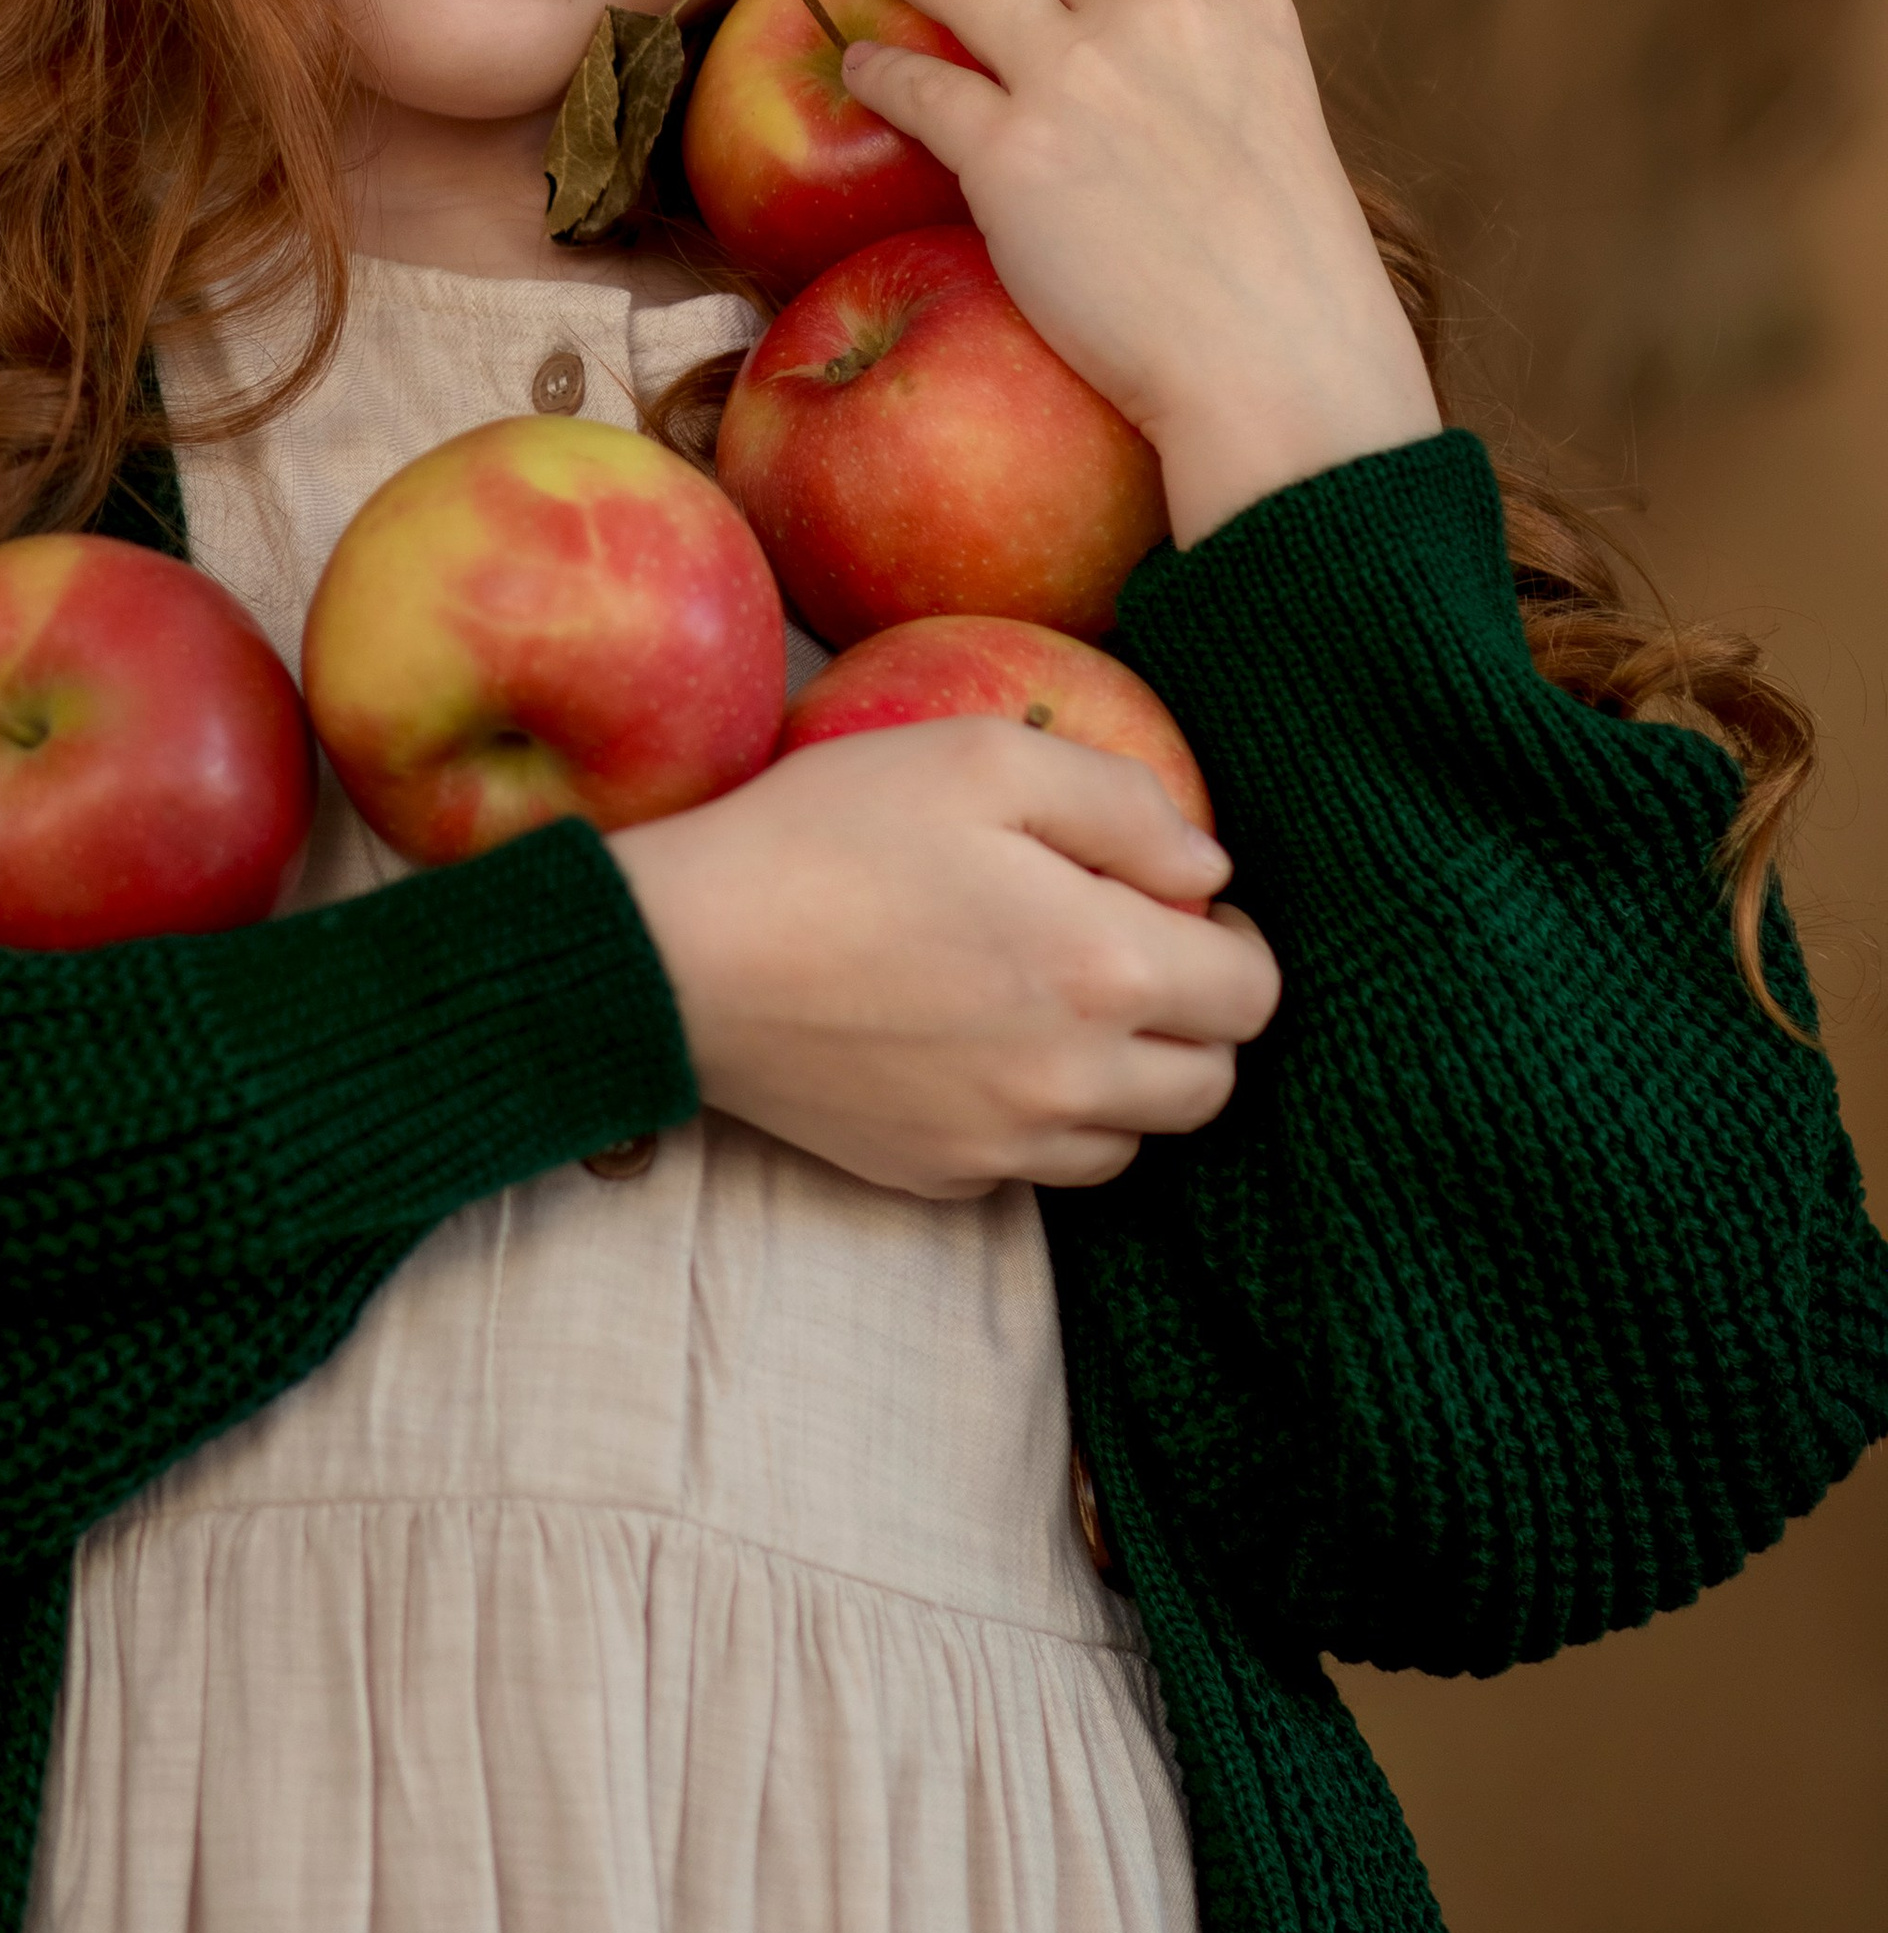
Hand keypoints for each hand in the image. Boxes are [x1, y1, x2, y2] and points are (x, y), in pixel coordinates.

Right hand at [609, 721, 1276, 1197]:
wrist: (680, 956)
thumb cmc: (828, 835)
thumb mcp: (981, 757)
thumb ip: (1123, 802)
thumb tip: (1206, 865)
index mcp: (1104, 969)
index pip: (1253, 994)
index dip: (1234, 940)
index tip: (1182, 901)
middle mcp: (1072, 1080)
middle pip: (1212, 1085)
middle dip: (1197, 1017)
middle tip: (1130, 949)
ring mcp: (1003, 1143)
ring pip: (1131, 1138)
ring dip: (1126, 1077)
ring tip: (1056, 1002)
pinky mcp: (935, 1175)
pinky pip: (1036, 1167)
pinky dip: (1039, 1116)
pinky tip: (979, 1046)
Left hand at [836, 0, 1438, 545]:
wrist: (1276, 366)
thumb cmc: (1289, 287)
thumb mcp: (1280, 129)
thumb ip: (1210, 82)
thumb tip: (1141, 91)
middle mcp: (1157, 10)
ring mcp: (1077, 72)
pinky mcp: (1009, 150)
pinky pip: (916, 83)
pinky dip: (878, 66)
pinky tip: (859, 66)